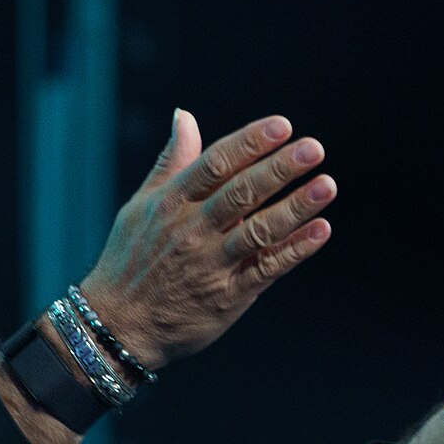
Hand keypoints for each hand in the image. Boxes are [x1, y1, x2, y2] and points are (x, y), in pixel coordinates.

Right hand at [77, 109, 335, 371]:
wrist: (116, 328)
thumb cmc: (128, 262)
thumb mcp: (140, 207)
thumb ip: (171, 162)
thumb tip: (185, 116)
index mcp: (171, 204)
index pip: (215, 164)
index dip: (249, 142)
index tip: (282, 126)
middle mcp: (191, 231)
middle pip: (241, 193)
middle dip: (279, 168)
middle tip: (313, 148)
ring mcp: (211, 265)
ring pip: (259, 231)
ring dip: (295, 207)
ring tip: (326, 185)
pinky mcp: (227, 297)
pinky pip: (266, 269)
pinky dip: (294, 251)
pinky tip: (320, 231)